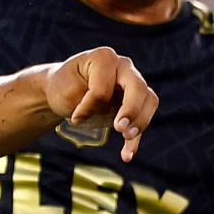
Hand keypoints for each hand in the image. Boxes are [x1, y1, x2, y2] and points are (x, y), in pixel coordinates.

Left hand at [42, 46, 157, 160]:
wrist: (64, 91)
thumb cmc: (64, 87)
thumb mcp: (67, 92)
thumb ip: (89, 101)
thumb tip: (118, 121)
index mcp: (104, 58)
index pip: (103, 88)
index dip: (89, 106)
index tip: (75, 118)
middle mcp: (123, 66)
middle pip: (138, 87)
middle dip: (131, 110)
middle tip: (120, 130)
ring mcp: (132, 83)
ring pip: (149, 101)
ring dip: (141, 123)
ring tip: (126, 139)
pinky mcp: (135, 102)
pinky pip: (144, 118)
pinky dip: (136, 139)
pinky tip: (127, 155)